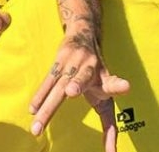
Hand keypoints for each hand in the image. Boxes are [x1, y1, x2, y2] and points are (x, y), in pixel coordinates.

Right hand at [29, 32, 129, 149]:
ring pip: (58, 85)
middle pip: (82, 80)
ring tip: (38, 122)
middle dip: (76, 84)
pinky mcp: (59, 61)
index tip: (126, 87)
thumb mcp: (106, 93)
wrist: (85, 34)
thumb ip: (110, 125)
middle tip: (71, 92)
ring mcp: (74, 63)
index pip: (113, 84)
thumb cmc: (97, 74)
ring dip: (47, 104)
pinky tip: (32, 110)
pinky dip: (40, 95)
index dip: (118, 86)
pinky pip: (47, 81)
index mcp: (104, 79)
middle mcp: (90, 68)